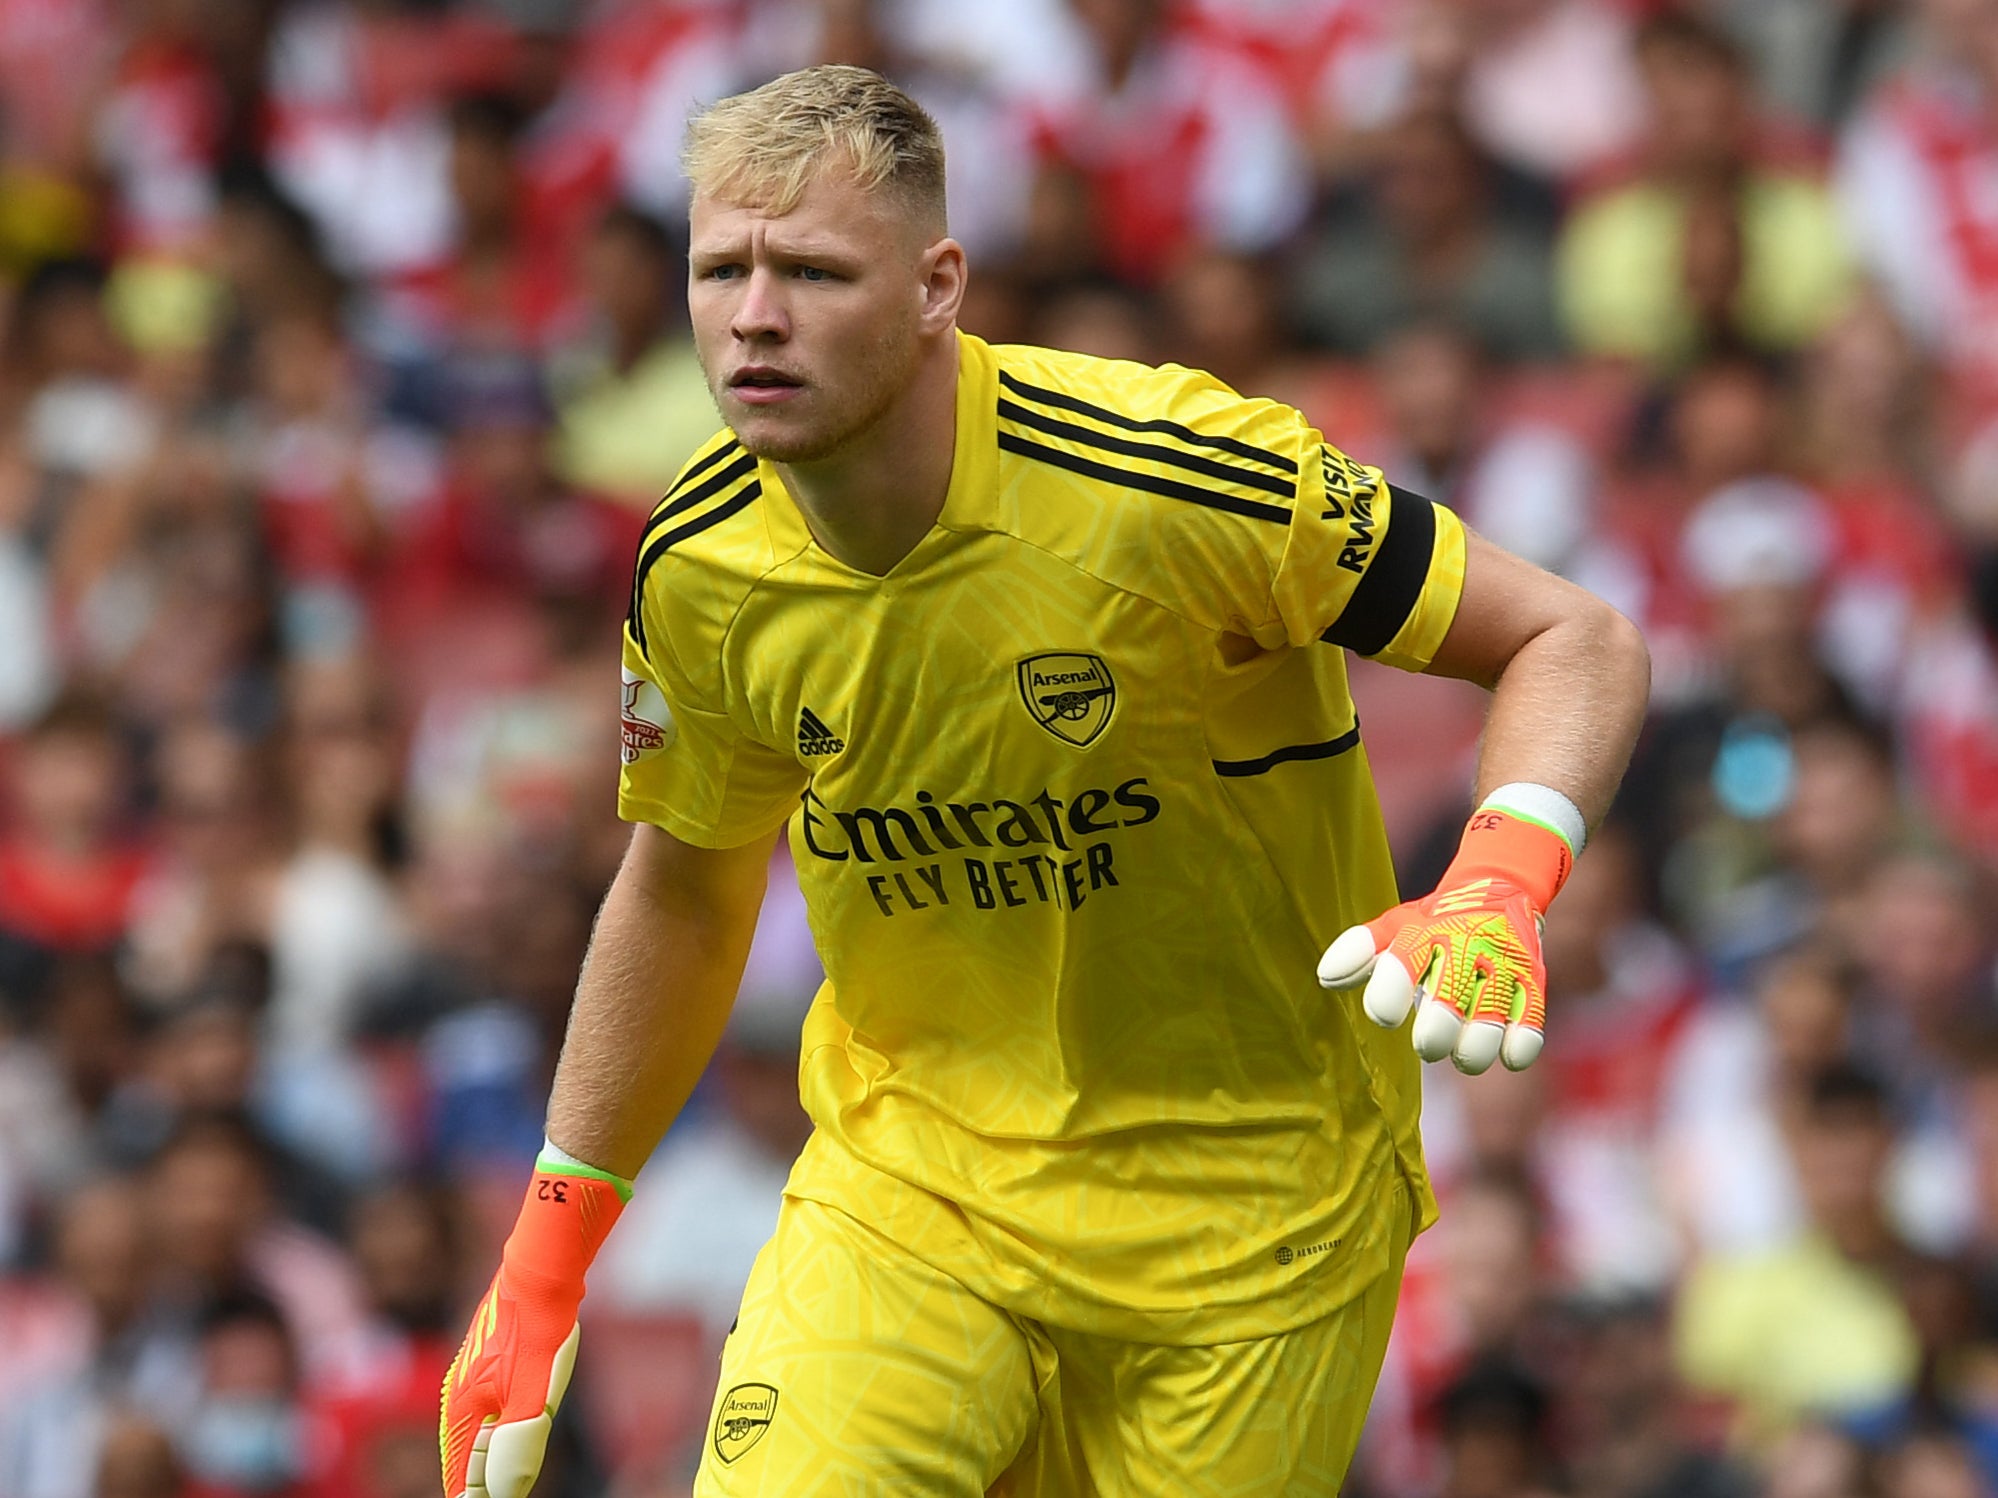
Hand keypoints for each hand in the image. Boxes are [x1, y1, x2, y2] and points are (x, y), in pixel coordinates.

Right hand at [440, 1166, 626, 1497]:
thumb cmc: (536, 1332)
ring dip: (484, 1469)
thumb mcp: (533, 1397)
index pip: (461, 1483)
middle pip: (464, 1466)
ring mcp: (472, 1382)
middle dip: (476, 1491)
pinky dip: (492, 1441)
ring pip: (474, 1441)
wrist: (540, 1273)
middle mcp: (459, 1402)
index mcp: (463, 1416)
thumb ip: (517, 1448)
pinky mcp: (489, 1367)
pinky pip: (485, 1418)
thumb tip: (502, 1494)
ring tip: (492, 1489)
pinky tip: (503, 1444)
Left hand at [1316, 804, 1574, 1073]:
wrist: (1500, 886)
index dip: (1388, 998)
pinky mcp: (1532, 978)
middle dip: (1435, 1035)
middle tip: (1427, 1045)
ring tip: (1462, 1056)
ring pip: (1488, 1017)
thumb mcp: (1397, 927)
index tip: (1386, 1017)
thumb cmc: (1437, 921)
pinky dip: (1519, 1045)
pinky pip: (1531, 1020)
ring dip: (1473, 1048)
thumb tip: (1325, 977)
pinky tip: (1507, 1054)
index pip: (1402, 965)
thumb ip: (1361, 951)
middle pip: (1448, 999)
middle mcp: (1464, 944)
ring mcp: (1502, 962)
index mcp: (1423, 933)